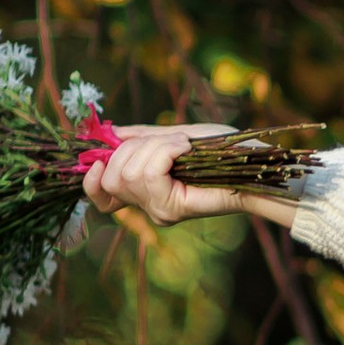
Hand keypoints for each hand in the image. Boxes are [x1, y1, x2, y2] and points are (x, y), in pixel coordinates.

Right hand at [79, 125, 258, 228]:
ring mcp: (160, 211)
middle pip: (112, 177)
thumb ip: (140, 138)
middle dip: (133, 149)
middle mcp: (148, 207)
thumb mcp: (172, 138)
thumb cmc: (220, 151)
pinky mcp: (174, 209)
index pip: (101, 197)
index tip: (98, 161)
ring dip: (155, 147)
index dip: (90, 180)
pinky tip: (184, 147)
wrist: (253, 166)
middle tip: (168, 142)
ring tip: (182, 145)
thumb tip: (110, 134)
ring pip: (130, 173)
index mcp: (145, 192)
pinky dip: (165, 150)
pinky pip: (150, 174)